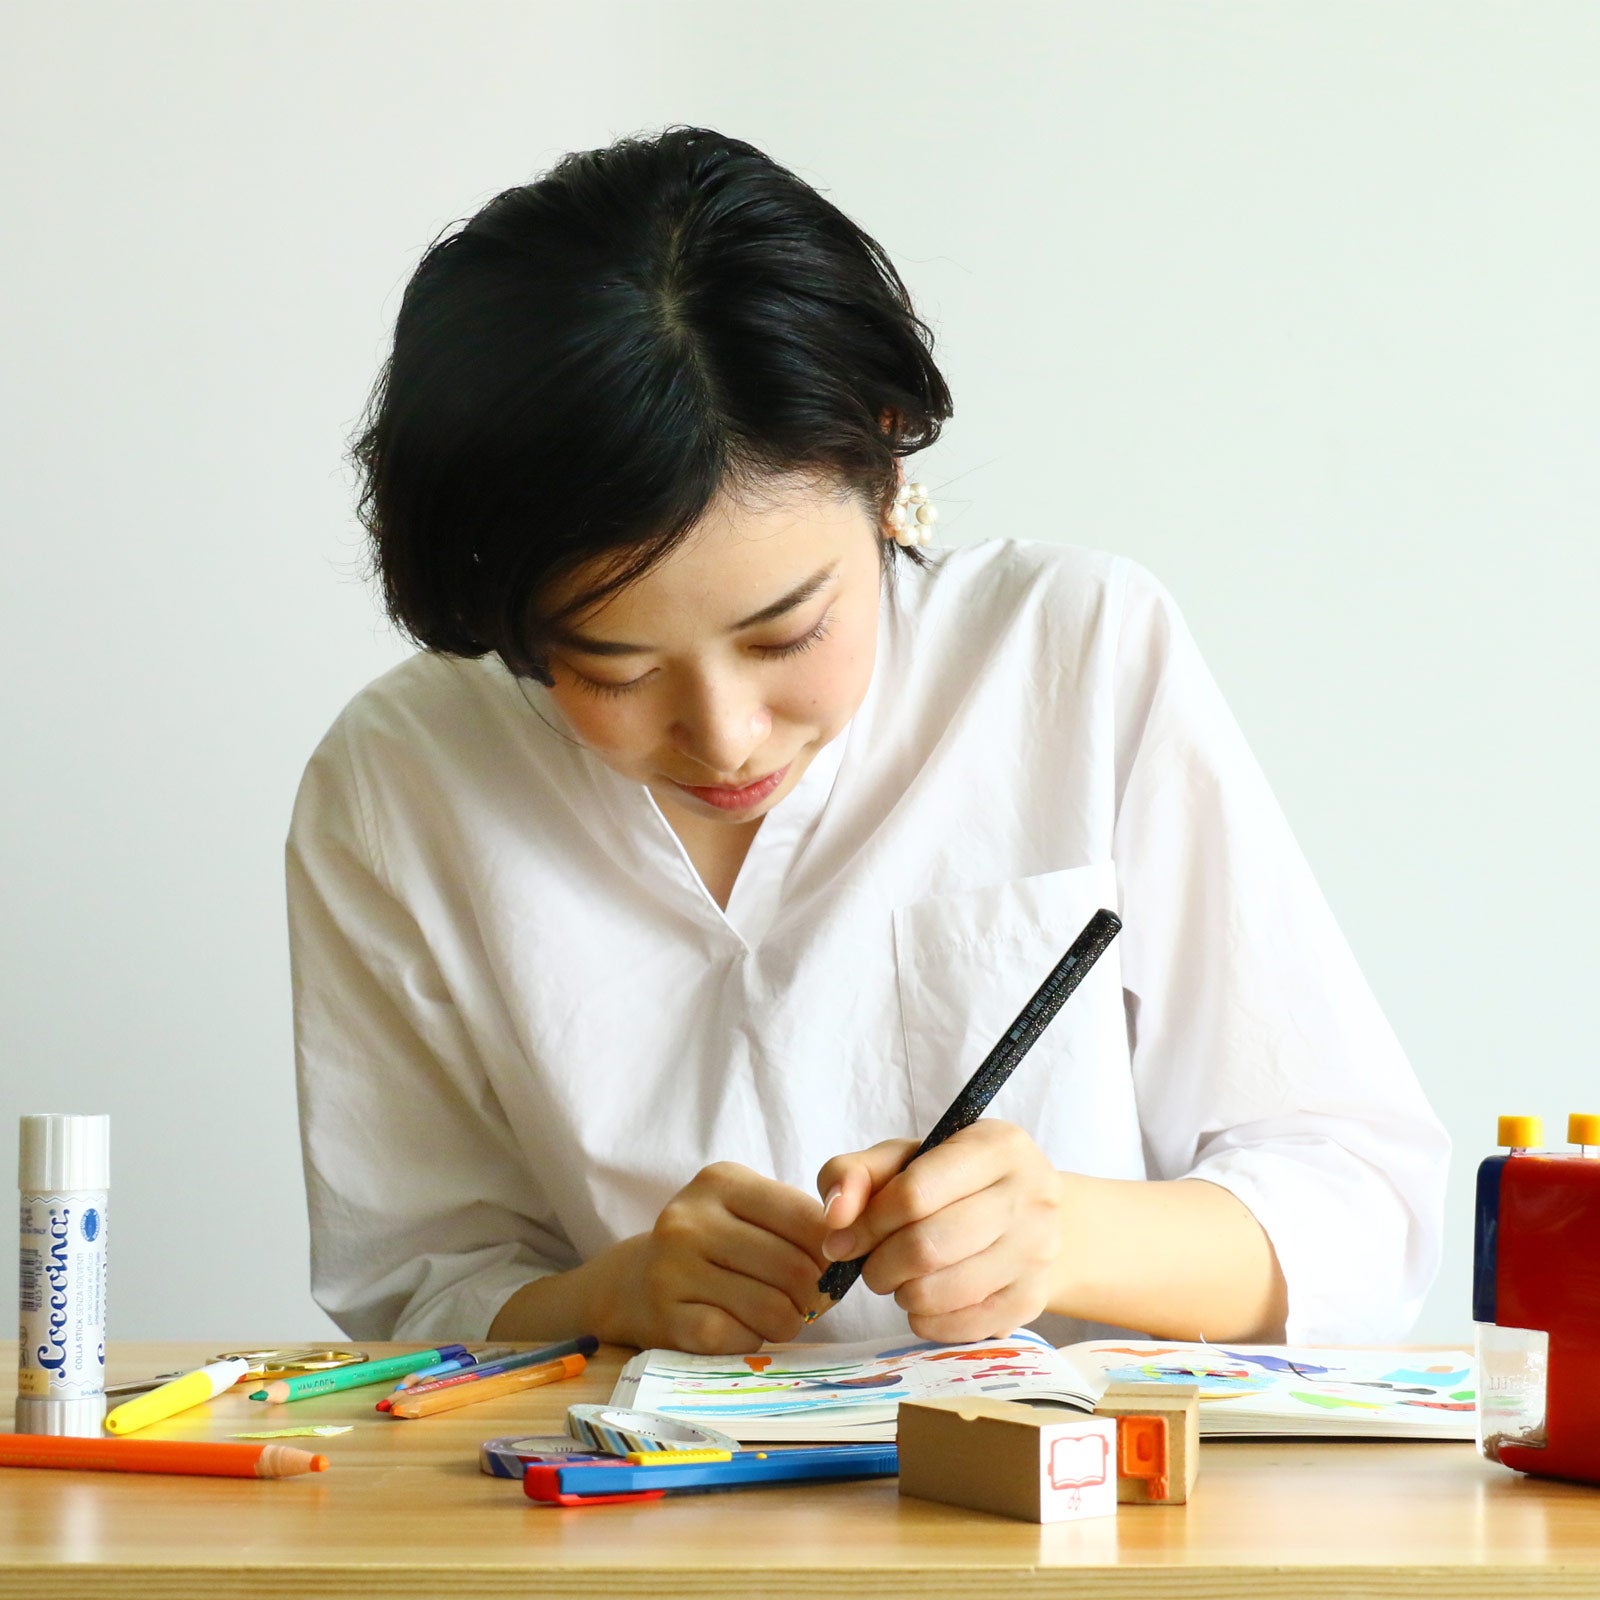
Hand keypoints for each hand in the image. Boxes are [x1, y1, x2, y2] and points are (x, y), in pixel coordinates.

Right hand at [590, 1162, 830, 1353]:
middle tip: (813, 1302)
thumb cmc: (710, 1246)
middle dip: (816, 1294)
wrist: (632, 1283)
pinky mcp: (667, 1318)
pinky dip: (754, 1339)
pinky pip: (741, 1338)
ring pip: (773, 1308)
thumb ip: (798, 1222)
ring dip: (789, 1321)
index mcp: (721, 1181)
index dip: (834, 1251)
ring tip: (780, 1315)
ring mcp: (673, 1268)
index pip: (806, 1217)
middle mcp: (691, 1218)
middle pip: (793, 1267)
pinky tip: (743, 1328)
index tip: (837, 1268)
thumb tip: (853, 1256)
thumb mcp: (747, 1212)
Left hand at [814, 1120, 1069, 1342]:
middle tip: (870, 1267)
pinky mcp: (1033, 1299)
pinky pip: (961, 1326)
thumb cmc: (955, 1182)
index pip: (915, 1193)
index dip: (868, 1223)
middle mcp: (1030, 1195)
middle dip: (880, 1265)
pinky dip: (926, 1320)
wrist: (1030, 1219)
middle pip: (927, 1247)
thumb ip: (856, 1173)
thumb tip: (834, 1215)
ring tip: (899, 1280)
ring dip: (901, 1293)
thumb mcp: (905, 1159)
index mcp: (997, 1146)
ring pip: (940, 1291)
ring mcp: (1038, 1251)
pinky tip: (923, 1302)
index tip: (843, 1240)